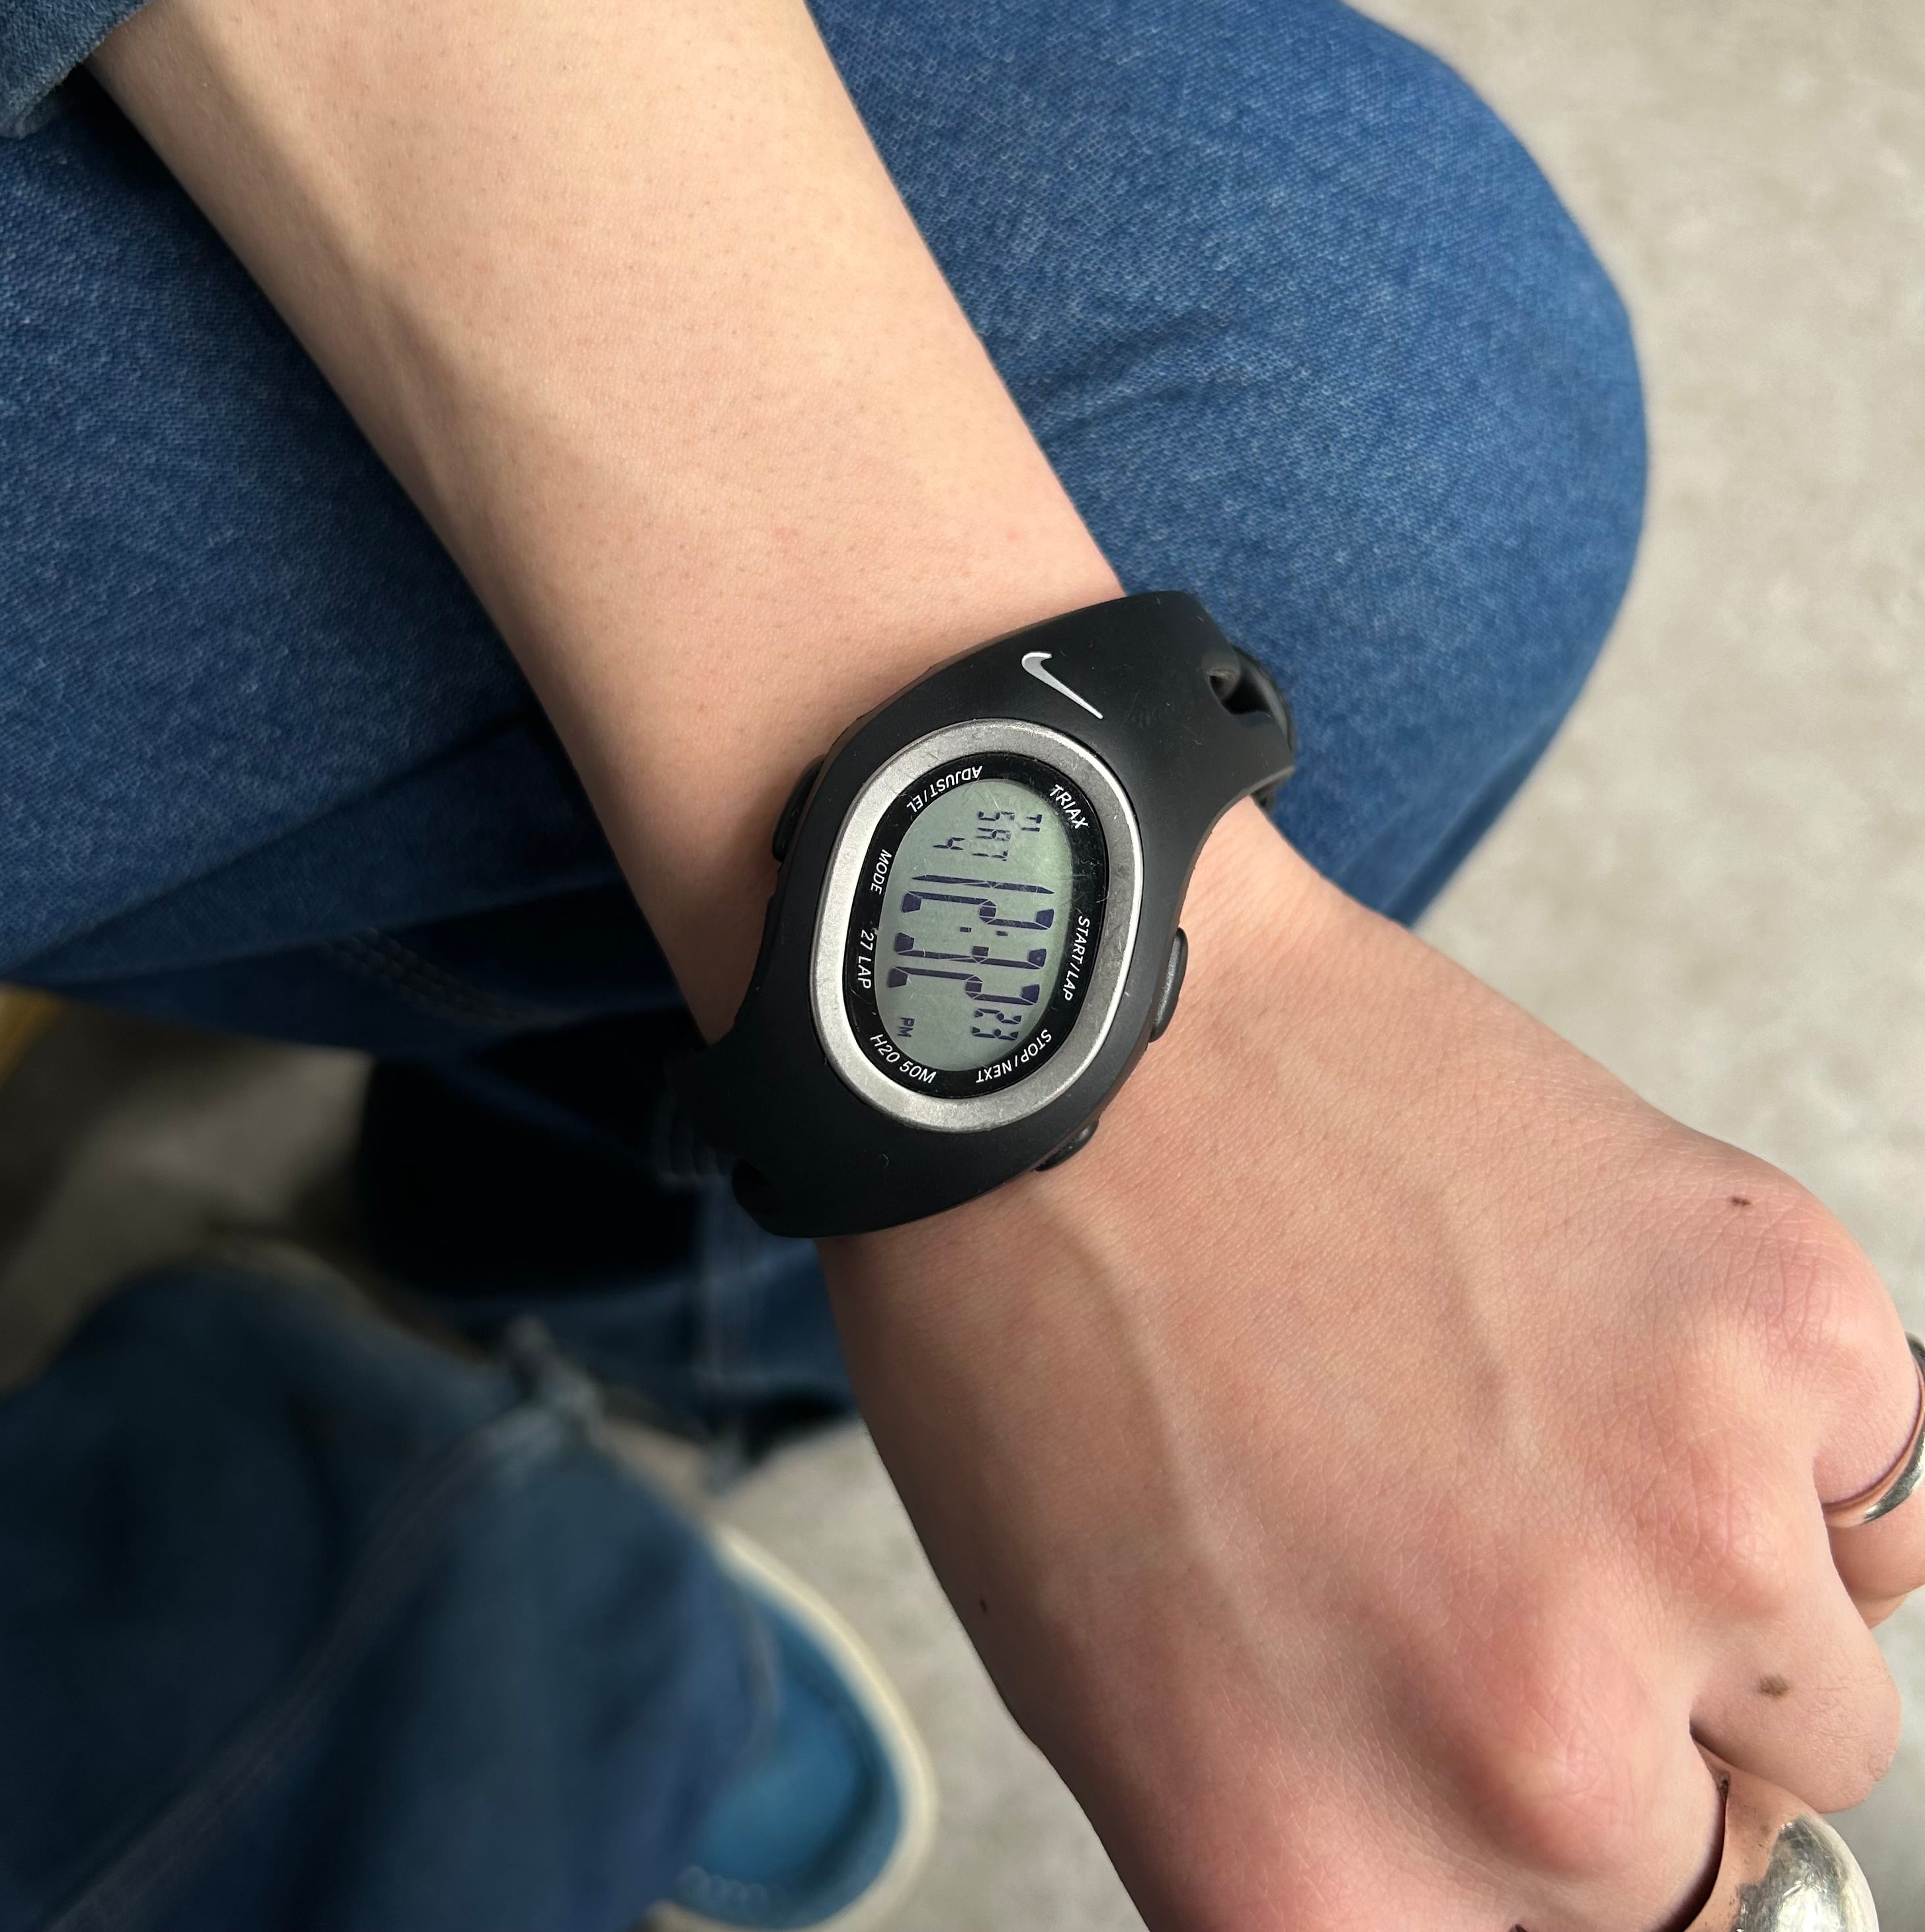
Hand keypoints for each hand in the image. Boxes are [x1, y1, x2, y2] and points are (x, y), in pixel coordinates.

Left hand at [827, 797, 1924, 1931]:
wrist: (1068, 1039)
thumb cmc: (1043, 1340)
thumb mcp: (1125, 1691)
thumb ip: (1359, 1839)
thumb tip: (1524, 1879)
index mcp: (1320, 1881)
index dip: (1546, 1874)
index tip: (1523, 1785)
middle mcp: (1532, 1758)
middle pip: (1721, 1864)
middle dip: (1627, 1740)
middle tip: (1491, 1558)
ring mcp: (1682, 1533)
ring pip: (1819, 1688)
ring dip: (1710, 1582)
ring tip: (1535, 1418)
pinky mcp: (1781, 1329)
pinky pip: (1872, 1480)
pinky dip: (1772, 1430)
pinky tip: (1602, 1326)